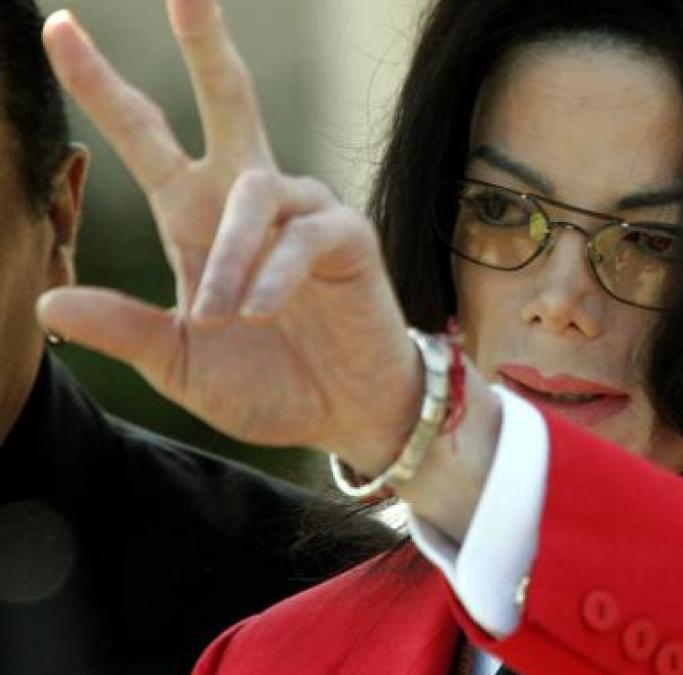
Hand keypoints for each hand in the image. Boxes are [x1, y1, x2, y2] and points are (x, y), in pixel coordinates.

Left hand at [37, 0, 418, 473]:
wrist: (344, 415)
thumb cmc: (267, 383)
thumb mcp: (178, 362)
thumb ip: (124, 327)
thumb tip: (47, 298)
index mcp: (197, 218)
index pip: (147, 138)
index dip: (102, 86)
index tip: (59, 28)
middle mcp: (251, 199)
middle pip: (229, 99)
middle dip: (206, 43)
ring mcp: (304, 211)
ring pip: (253, 192)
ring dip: (229, 258)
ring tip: (221, 318)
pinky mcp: (348, 235)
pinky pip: (303, 235)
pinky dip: (274, 276)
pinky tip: (262, 313)